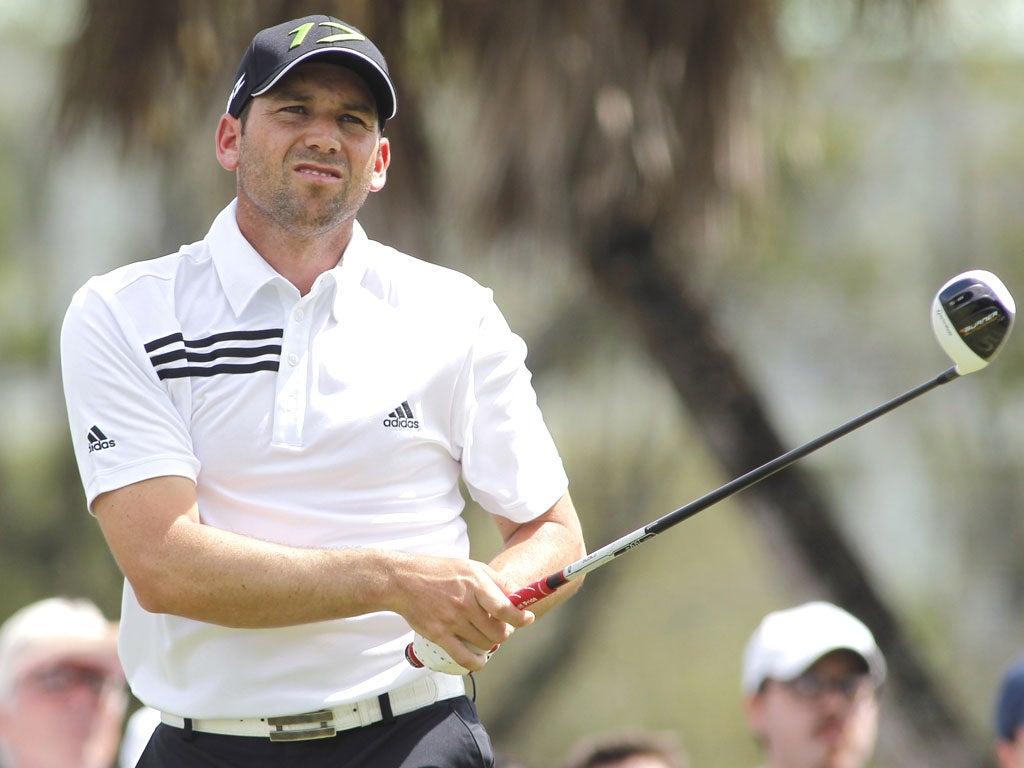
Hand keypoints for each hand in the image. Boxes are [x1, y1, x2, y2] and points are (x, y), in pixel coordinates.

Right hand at [386, 553, 533, 672]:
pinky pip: (465, 658)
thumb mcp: (471, 567)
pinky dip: (477, 663)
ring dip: (490, 643)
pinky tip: (480, 659)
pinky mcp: (438, 635)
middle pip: (498, 631)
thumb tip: (519, 596)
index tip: (527, 619)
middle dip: (504, 632)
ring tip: (485, 635)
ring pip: (485, 644)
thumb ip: (497, 581)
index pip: (505, 608)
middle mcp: (464, 603)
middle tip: (499, 626)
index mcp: (475, 583)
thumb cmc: (440, 572)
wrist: (403, 581)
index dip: (520, 618)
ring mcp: (451, 620)